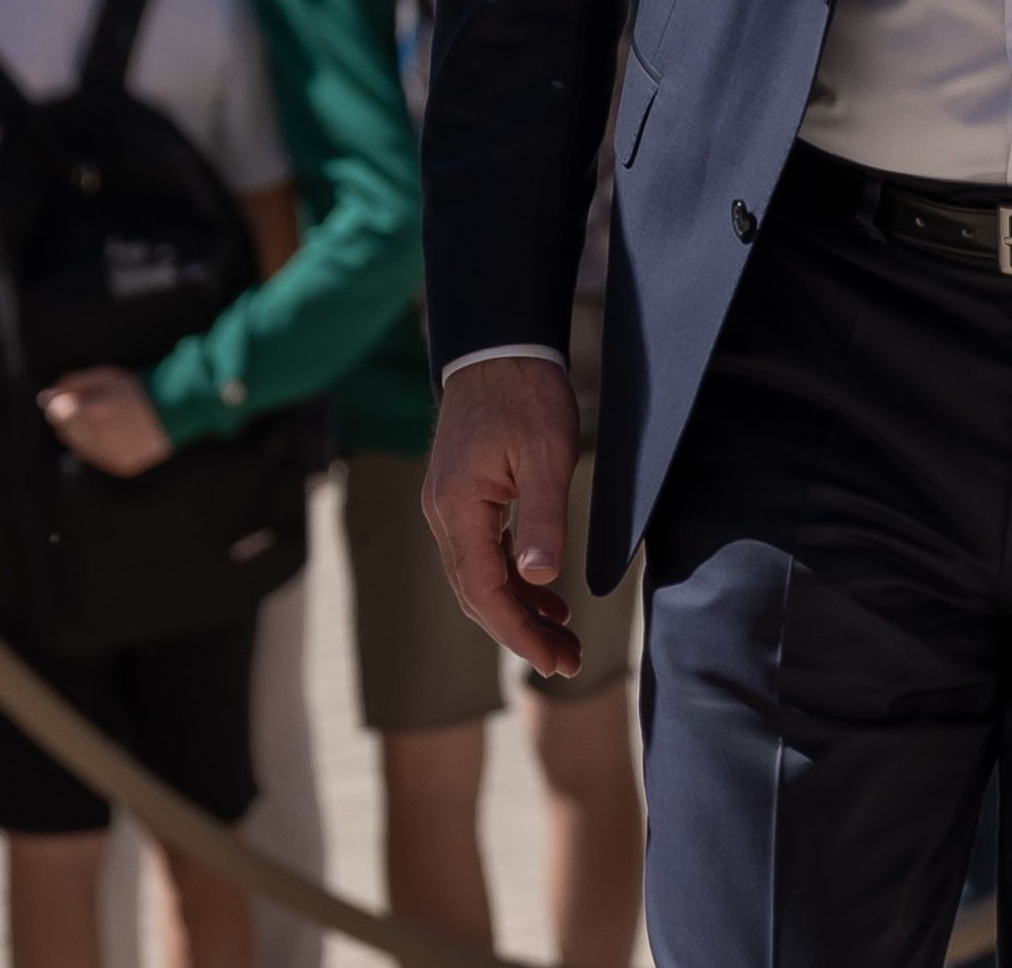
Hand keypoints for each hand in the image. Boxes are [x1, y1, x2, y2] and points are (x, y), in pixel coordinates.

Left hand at [37, 368, 173, 478]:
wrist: (171, 415)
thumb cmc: (136, 390)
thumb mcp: (106, 376)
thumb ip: (76, 382)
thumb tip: (50, 393)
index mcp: (99, 411)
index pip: (60, 412)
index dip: (56, 404)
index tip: (58, 397)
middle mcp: (103, 437)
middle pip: (65, 430)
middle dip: (65, 418)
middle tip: (75, 406)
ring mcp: (111, 455)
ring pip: (77, 446)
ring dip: (76, 432)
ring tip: (92, 419)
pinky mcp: (119, 466)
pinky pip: (93, 457)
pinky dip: (91, 445)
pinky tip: (102, 433)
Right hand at [421, 355, 584, 681]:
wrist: (498, 350)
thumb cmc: (526, 397)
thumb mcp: (547, 457)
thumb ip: (543, 519)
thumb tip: (540, 580)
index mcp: (458, 506)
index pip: (484, 590)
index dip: (519, 632)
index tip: (557, 660)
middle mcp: (442, 512)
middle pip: (475, 593)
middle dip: (520, 633)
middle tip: (569, 661)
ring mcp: (447, 505)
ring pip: (477, 577)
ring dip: (517, 611)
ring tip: (564, 638)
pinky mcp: (460, 497)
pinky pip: (480, 553)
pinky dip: (511, 581)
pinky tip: (544, 595)